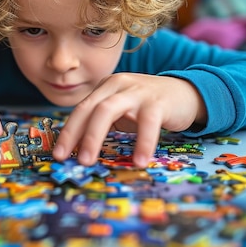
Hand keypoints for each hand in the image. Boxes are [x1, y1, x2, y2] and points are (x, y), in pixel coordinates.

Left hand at [52, 73, 206, 166]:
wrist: (186, 93)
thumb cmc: (148, 107)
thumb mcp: (122, 112)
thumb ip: (103, 124)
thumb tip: (79, 150)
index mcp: (105, 88)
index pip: (81, 109)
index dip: (68, 132)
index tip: (58, 154)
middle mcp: (117, 85)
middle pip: (90, 108)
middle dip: (76, 135)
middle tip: (70, 160)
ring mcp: (137, 91)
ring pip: (108, 110)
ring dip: (95, 136)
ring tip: (89, 162)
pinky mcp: (159, 101)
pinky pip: (148, 122)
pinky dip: (142, 142)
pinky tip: (139, 161)